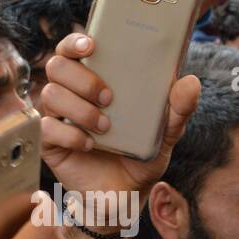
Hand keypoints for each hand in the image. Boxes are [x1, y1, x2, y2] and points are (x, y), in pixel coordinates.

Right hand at [40, 32, 201, 206]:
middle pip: (57, 66)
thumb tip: (191, 82)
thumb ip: (177, 109)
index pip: (73, 50)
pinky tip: (88, 145)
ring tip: (105, 127)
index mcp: (93, 81)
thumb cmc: (138, 157)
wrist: (123, 197)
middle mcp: (71, 94)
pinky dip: (70, 134)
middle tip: (109, 97)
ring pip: (50, 95)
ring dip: (80, 109)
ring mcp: (57, 117)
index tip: (91, 45)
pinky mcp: (48, 142)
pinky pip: (47, 128)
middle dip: (83, 78)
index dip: (75, 41)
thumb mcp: (164, 134)